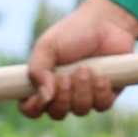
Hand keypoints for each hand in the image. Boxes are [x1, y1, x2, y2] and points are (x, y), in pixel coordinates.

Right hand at [22, 0, 137, 118]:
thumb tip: (44, 96)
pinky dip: (101, 91)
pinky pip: (102, 106)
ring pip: (80, 110)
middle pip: (57, 113)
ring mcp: (85, 96)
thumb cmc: (72, 32)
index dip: (34, 108)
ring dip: (82, 90)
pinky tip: (102, 74)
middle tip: (67, 75)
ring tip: (86, 68)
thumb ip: (38, 69)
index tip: (42, 95)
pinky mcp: (106, 94)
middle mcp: (62, 94)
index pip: (31, 109)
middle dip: (63, 96)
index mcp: (43, 83)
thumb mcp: (48, 45)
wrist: (106, 23)